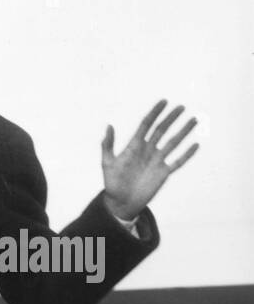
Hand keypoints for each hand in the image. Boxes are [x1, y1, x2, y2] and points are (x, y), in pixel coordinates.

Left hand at [101, 100, 199, 219]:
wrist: (120, 202)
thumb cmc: (112, 183)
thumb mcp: (107, 163)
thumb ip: (108, 145)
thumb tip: (109, 126)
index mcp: (134, 146)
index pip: (146, 125)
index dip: (155, 113)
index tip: (164, 101)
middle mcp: (148, 151)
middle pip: (162, 130)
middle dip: (171, 118)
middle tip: (181, 107)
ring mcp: (157, 161)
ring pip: (173, 143)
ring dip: (183, 132)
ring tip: (194, 120)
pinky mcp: (163, 173)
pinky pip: (178, 161)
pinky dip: (187, 154)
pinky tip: (196, 145)